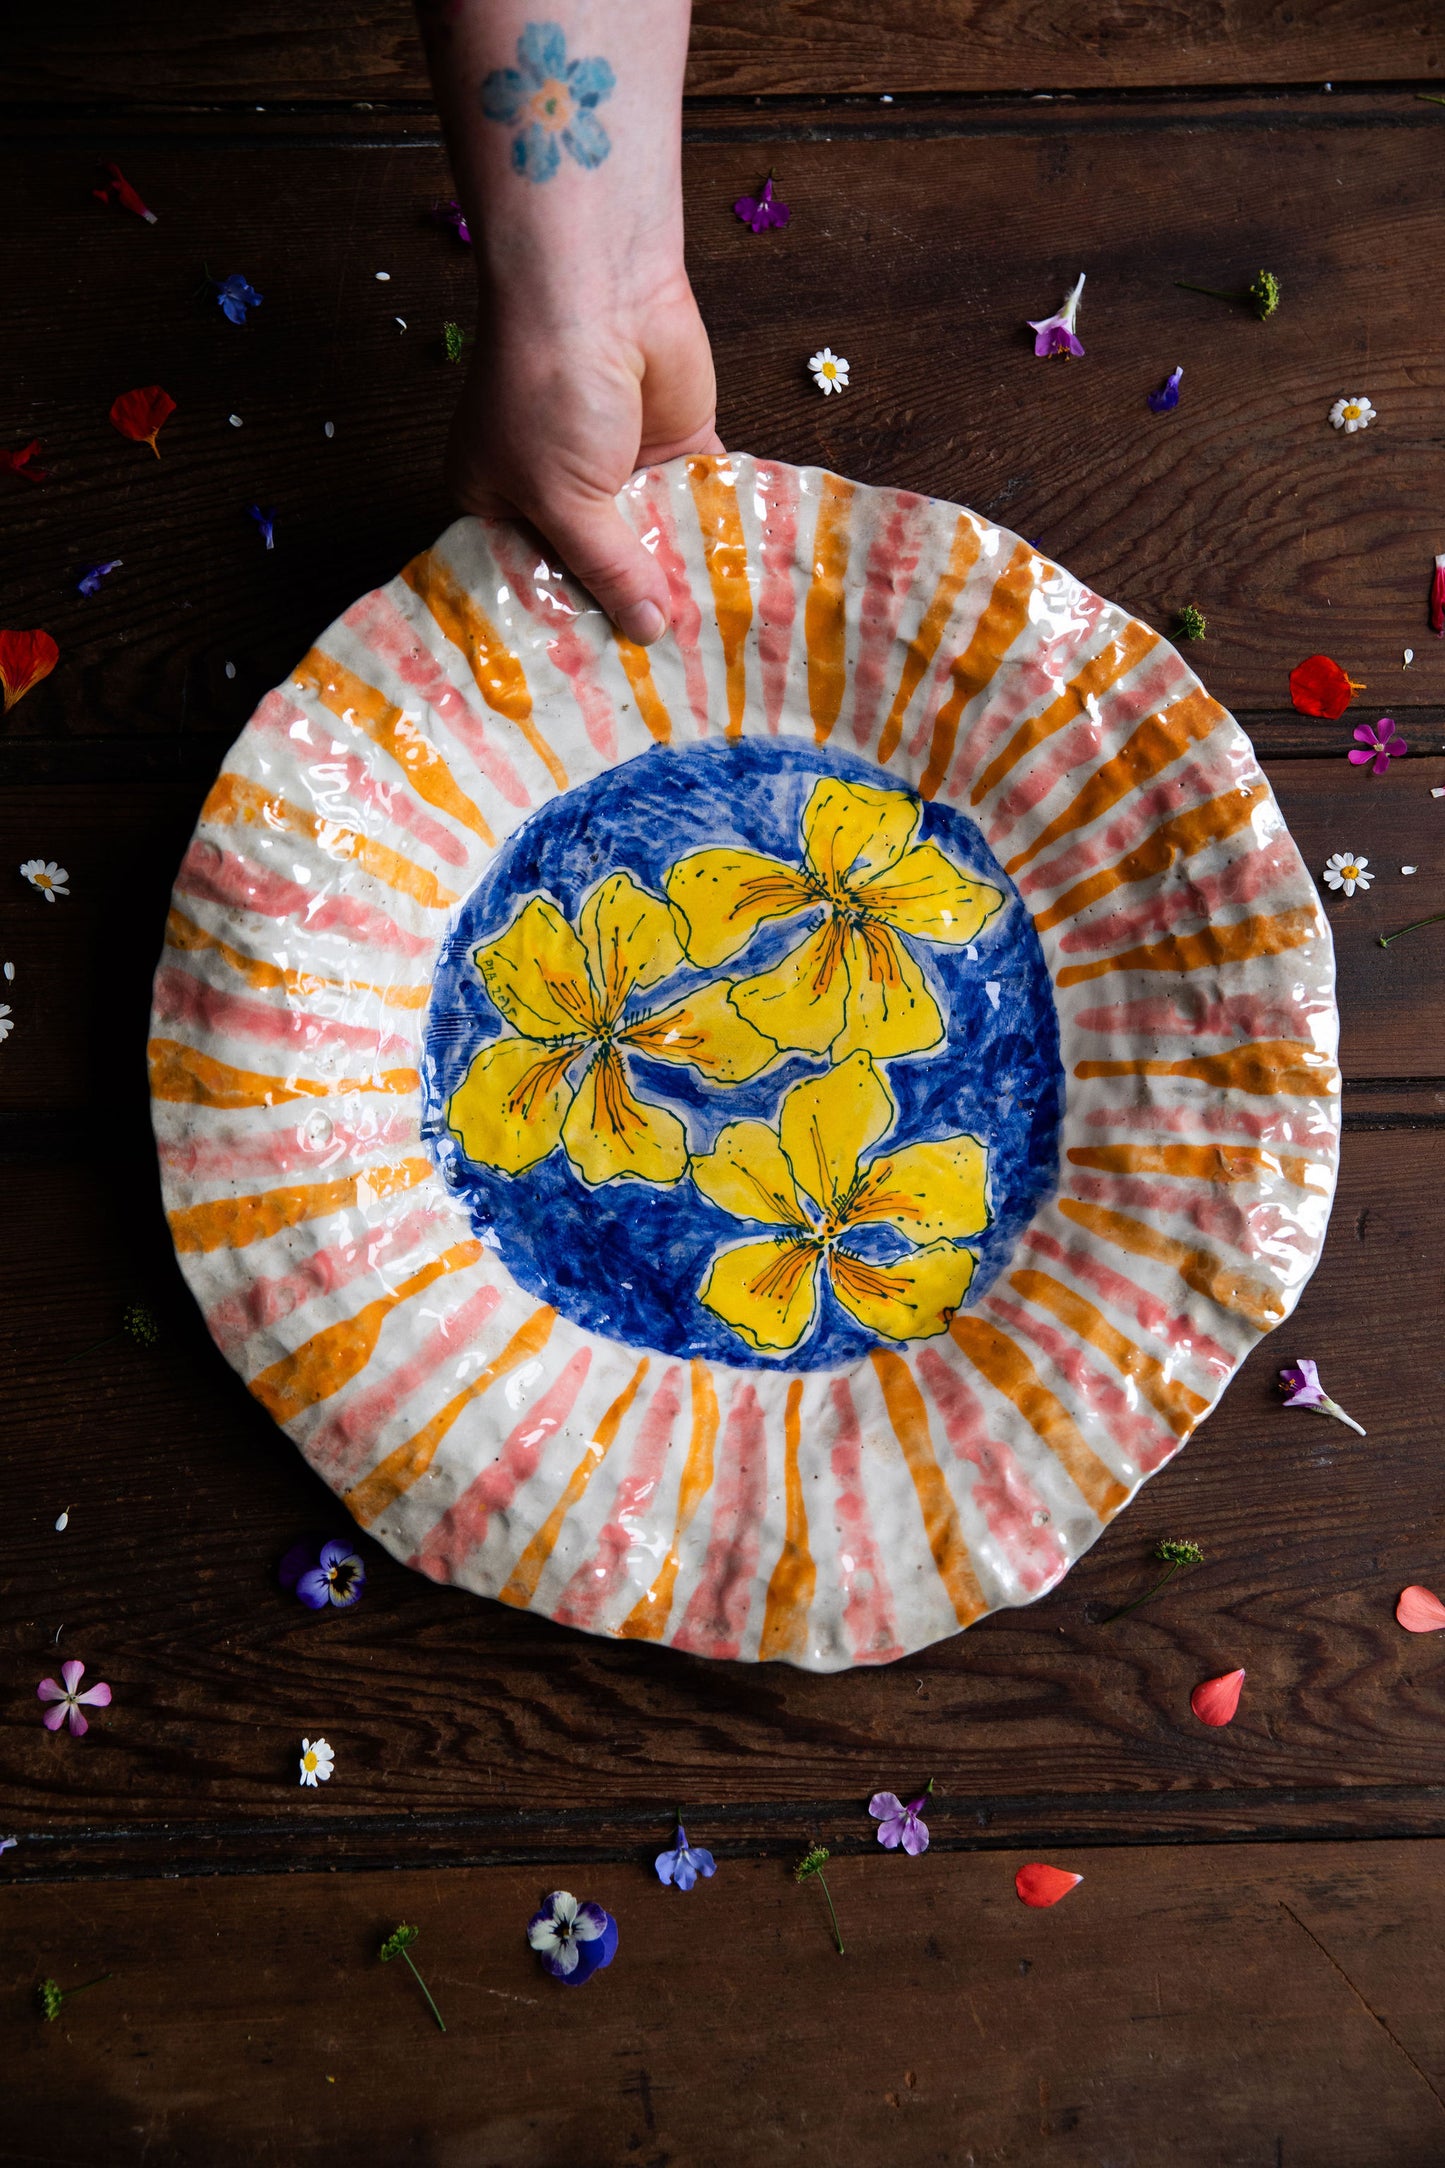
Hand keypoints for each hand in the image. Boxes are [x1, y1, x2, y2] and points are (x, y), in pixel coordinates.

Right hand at [446, 269, 721, 644]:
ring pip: (655, 540)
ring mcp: (621, 467)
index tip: (600, 683)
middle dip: (630, 611)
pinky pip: (700, 505)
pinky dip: (718, 537)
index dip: (567, 626)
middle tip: (662, 679)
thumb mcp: (562, 497)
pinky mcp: (677, 446)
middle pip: (600, 567)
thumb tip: (647, 631)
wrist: (601, 284)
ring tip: (708, 648)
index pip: (536, 581)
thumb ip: (607, 569)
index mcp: (501, 499)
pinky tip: (739, 590)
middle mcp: (559, 489)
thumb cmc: (548, 386)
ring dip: (679, 580)